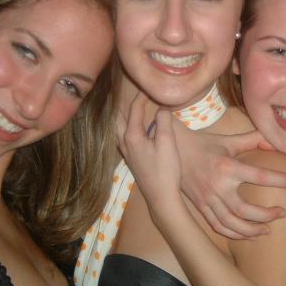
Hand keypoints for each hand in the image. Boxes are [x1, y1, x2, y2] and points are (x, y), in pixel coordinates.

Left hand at [118, 93, 183, 214]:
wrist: (161, 197)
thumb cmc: (166, 170)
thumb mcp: (168, 143)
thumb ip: (163, 122)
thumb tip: (161, 109)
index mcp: (132, 136)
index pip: (134, 110)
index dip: (141, 97)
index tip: (148, 88)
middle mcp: (124, 143)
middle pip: (118, 118)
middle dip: (122, 105)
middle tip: (128, 94)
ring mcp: (126, 153)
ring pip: (117, 129)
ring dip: (121, 116)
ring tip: (125, 107)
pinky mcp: (131, 159)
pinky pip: (121, 137)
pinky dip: (123, 127)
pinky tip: (130, 129)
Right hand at [174, 121, 285, 238]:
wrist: (171, 152)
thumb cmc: (203, 144)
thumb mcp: (228, 140)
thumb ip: (252, 139)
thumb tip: (274, 140)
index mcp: (228, 167)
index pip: (261, 176)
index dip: (282, 180)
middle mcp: (218, 186)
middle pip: (247, 210)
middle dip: (267, 215)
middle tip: (282, 212)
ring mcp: (208, 199)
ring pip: (232, 223)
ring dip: (252, 230)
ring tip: (267, 229)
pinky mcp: (200, 207)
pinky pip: (218, 226)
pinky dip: (234, 234)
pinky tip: (247, 235)